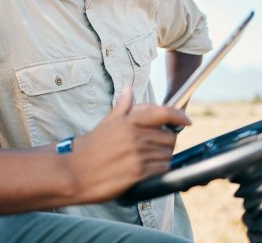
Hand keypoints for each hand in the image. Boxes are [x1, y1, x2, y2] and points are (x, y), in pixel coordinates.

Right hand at [66, 86, 189, 203]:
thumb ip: (122, 106)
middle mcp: (135, 136)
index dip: (179, 116)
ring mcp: (138, 155)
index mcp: (128, 121)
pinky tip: (148, 170)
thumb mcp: (106, 123)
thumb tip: (128, 89)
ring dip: (163, 156)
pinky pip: (162, 169)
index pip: (162, 113)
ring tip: (149, 159)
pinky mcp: (139, 173)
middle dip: (167, 141)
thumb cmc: (89, 148)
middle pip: (169, 136)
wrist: (75, 172)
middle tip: (158, 146)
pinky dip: (160, 169)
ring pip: (167, 154)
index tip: (187, 121)